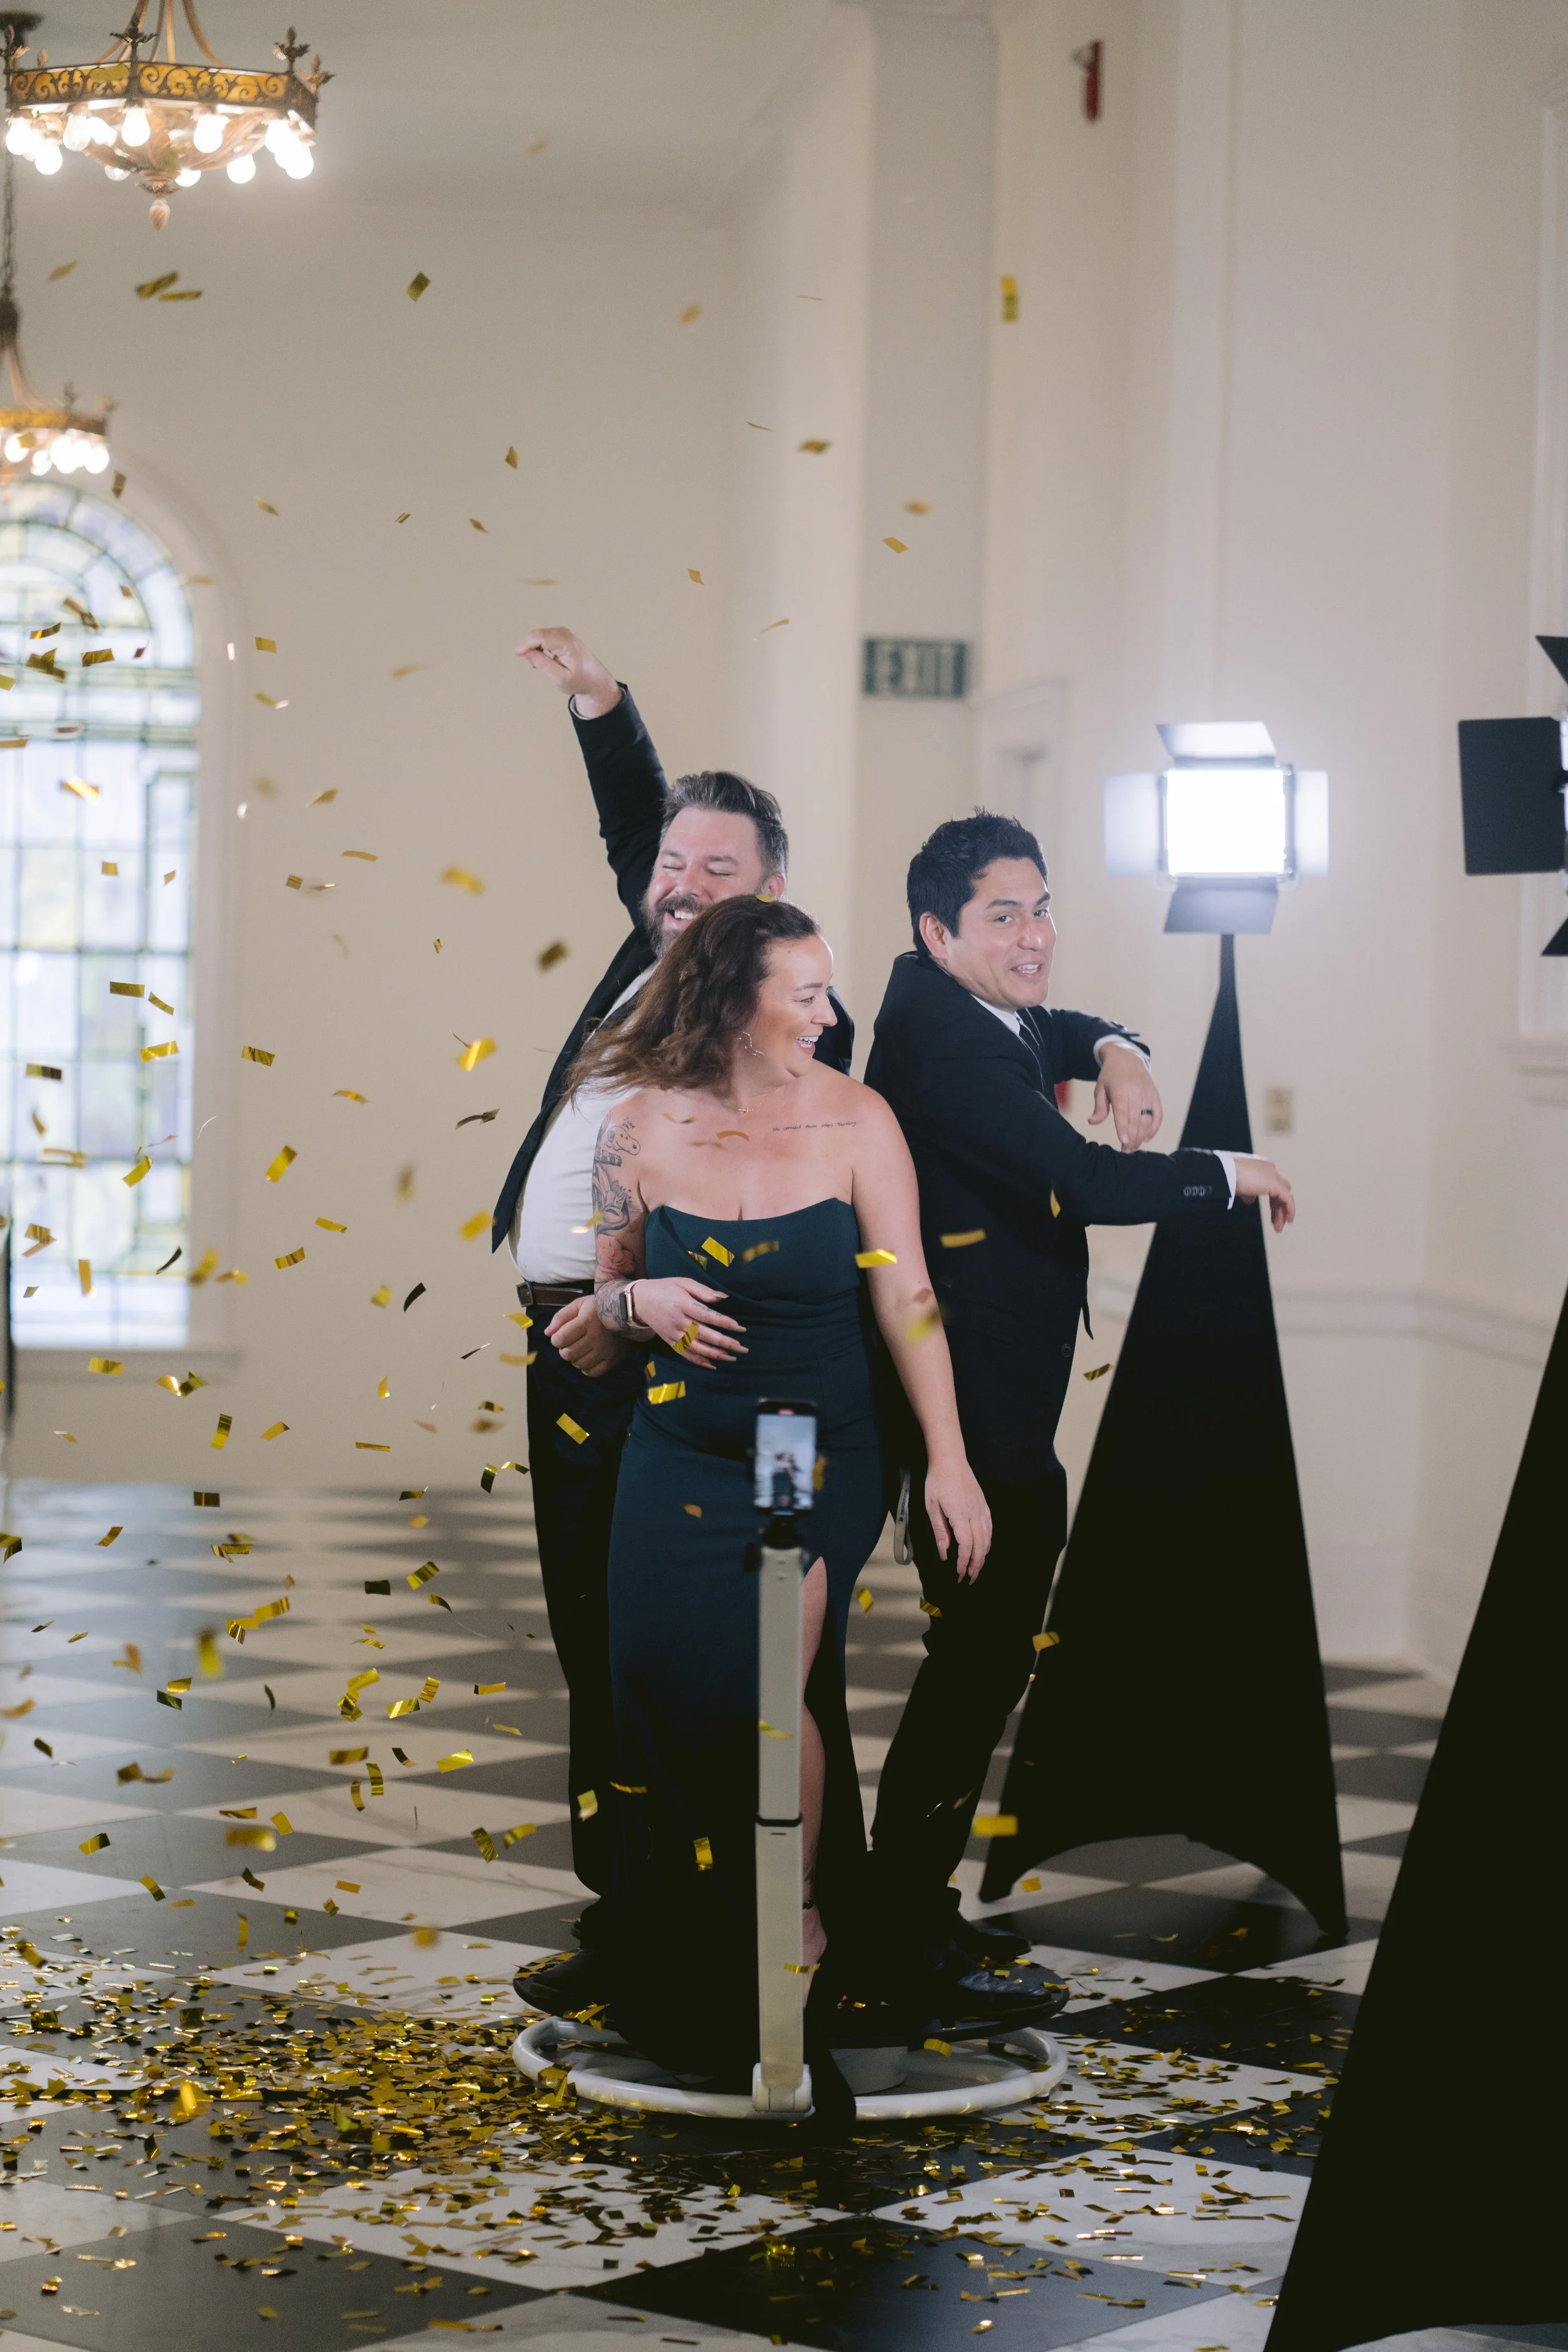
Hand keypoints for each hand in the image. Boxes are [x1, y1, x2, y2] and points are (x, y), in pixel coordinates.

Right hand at [515, 625, 621, 719]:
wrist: (594, 679)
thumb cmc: (579, 681)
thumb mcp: (560, 678)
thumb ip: (543, 665)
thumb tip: (527, 652)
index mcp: (567, 644)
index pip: (540, 636)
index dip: (526, 643)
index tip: (517, 653)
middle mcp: (565, 634)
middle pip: (538, 634)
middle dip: (529, 647)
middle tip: (533, 666)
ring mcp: (564, 633)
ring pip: (539, 635)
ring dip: (534, 648)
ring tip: (540, 665)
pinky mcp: (562, 635)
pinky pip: (544, 637)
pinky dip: (539, 647)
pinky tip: (543, 659)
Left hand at [546, 1293, 628, 1377]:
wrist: (628, 1313)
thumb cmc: (599, 1308)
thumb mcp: (579, 1305)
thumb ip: (561, 1317)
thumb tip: (547, 1333)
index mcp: (586, 1322)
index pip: (560, 1339)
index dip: (556, 1339)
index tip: (560, 1335)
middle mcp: (596, 1338)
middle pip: (568, 1354)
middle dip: (564, 1349)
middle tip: (570, 1342)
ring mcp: (605, 1351)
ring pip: (579, 1364)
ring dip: (575, 1358)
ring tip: (581, 1348)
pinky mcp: (612, 1360)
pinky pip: (593, 1372)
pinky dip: (587, 1368)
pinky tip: (588, 1357)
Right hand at [621, 1276, 745, 1367]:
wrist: (639, 1301)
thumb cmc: (665, 1288)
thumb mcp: (683, 1283)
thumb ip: (703, 1291)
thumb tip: (723, 1298)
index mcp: (683, 1304)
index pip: (707, 1316)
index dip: (724, 1323)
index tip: (740, 1328)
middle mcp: (678, 1322)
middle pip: (705, 1335)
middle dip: (725, 1343)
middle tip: (743, 1348)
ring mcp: (673, 1334)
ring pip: (697, 1348)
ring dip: (716, 1354)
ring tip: (732, 1357)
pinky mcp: (670, 1342)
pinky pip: (685, 1354)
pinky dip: (699, 1361)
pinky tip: (712, 1364)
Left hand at [924, 1456, 992, 1581]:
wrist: (950, 1460)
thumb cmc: (937, 1482)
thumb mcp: (932, 1507)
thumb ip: (939, 1531)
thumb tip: (945, 1553)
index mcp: (961, 1516)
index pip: (966, 1546)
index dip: (964, 1563)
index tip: (959, 1574)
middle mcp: (975, 1514)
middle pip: (981, 1546)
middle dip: (976, 1565)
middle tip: (970, 1578)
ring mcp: (981, 1509)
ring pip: (987, 1538)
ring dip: (983, 1555)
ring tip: (976, 1567)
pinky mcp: (984, 1505)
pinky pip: (989, 1527)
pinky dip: (987, 1541)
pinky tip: (983, 1547)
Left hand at [1090, 1042, 1162, 1149]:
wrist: (1127, 1058)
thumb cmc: (1111, 1076)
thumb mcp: (1100, 1088)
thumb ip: (1099, 1107)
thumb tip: (1092, 1122)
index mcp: (1120, 1090)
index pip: (1123, 1112)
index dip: (1123, 1128)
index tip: (1124, 1141)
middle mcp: (1136, 1092)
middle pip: (1136, 1119)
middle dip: (1132, 1137)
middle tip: (1126, 1150)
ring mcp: (1148, 1094)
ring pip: (1148, 1119)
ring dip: (1142, 1135)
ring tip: (1134, 1146)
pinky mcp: (1156, 1096)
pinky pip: (1158, 1114)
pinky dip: (1155, 1127)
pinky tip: (1147, 1137)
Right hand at [1233, 1154, 1295, 1231]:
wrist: (1228, 1173)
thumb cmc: (1229, 1177)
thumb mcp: (1240, 1187)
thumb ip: (1248, 1193)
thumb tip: (1250, 1199)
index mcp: (1262, 1169)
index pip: (1273, 1186)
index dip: (1274, 1201)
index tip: (1272, 1212)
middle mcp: (1270, 1171)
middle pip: (1281, 1192)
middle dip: (1279, 1208)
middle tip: (1277, 1222)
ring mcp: (1274, 1177)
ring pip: (1284, 1196)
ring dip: (1282, 1212)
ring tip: (1278, 1227)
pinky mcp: (1276, 1184)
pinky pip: (1287, 1199)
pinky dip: (1289, 1209)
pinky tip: (1287, 1219)